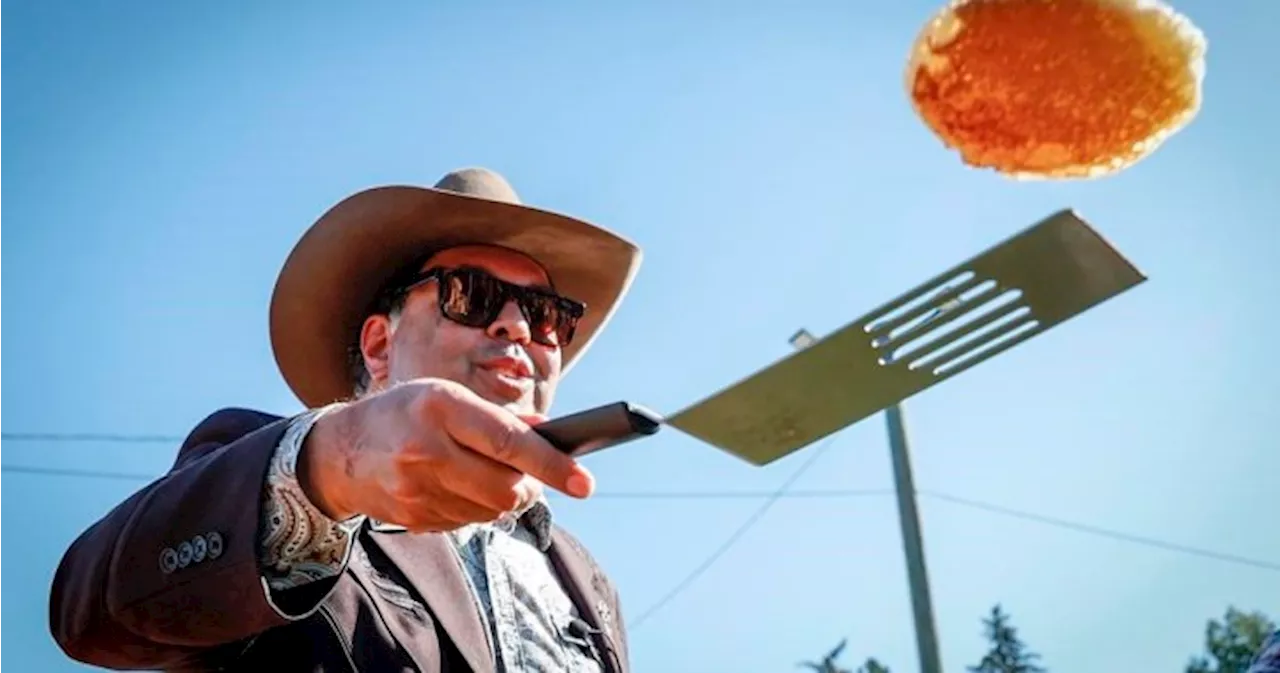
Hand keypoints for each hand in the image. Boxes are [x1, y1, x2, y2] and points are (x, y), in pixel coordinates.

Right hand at [298, 378, 593, 531]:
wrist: (339, 451)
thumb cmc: (404, 413)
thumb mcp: (447, 396)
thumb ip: (497, 419)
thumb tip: (550, 436)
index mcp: (440, 406)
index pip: (508, 442)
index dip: (552, 464)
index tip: (584, 481)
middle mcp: (426, 448)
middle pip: (504, 489)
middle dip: (528, 488)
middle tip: (530, 479)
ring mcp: (417, 489)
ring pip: (489, 511)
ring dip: (501, 499)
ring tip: (482, 475)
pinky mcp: (413, 518)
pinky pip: (467, 523)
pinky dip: (475, 509)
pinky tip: (456, 487)